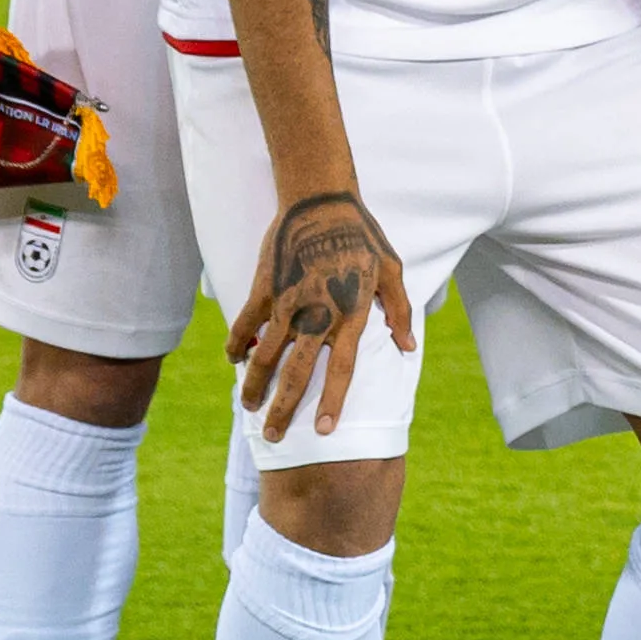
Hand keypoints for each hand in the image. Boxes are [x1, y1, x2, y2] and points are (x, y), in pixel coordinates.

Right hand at [231, 189, 415, 437]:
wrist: (321, 202)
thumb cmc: (363, 236)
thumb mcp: (392, 271)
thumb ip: (400, 311)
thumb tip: (407, 347)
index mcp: (350, 316)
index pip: (341, 370)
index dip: (332, 402)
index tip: (324, 431)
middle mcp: (316, 316)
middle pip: (296, 374)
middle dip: (283, 409)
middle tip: (273, 437)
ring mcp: (286, 304)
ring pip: (264, 355)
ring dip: (254, 385)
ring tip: (248, 407)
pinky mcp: (263, 289)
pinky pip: (245, 325)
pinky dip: (236, 344)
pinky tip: (233, 360)